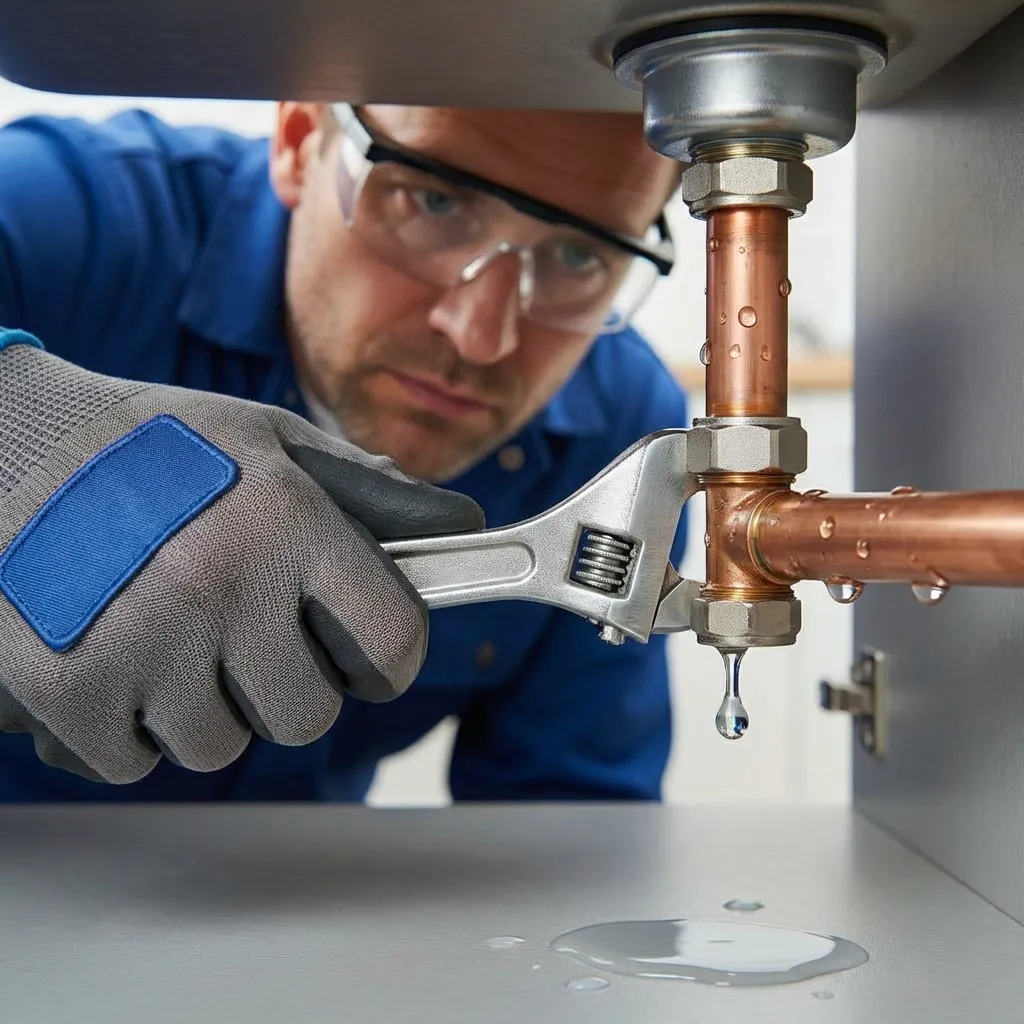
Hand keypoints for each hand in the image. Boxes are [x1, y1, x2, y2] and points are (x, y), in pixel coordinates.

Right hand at [0, 333, 482, 782]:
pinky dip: (129, 724)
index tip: (366, 653)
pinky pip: (136, 760)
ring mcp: (143, 644)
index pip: (393, 641)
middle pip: (308, 715)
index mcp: (288, 520)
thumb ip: (373, 493)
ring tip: (169, 628)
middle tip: (247, 632)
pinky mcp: (70, 693)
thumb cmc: (159, 446)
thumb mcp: (273, 441)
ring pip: (220, 745)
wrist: (7, 444)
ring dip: (205, 705)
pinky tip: (114, 650)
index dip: (388, 657)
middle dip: (290, 684)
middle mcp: (222, 584)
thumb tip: (466, 526)